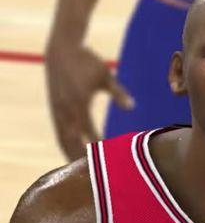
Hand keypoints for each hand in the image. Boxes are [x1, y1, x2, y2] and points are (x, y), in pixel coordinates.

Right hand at [45, 45, 133, 160]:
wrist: (61, 49)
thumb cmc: (87, 61)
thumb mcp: (105, 75)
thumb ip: (118, 93)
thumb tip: (132, 107)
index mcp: (80, 102)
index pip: (90, 132)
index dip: (98, 146)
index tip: (108, 159)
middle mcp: (67, 109)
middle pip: (73, 141)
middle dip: (82, 157)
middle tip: (94, 173)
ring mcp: (58, 110)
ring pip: (63, 139)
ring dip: (70, 154)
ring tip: (81, 170)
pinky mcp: (54, 109)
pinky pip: (59, 132)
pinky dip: (64, 145)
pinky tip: (72, 155)